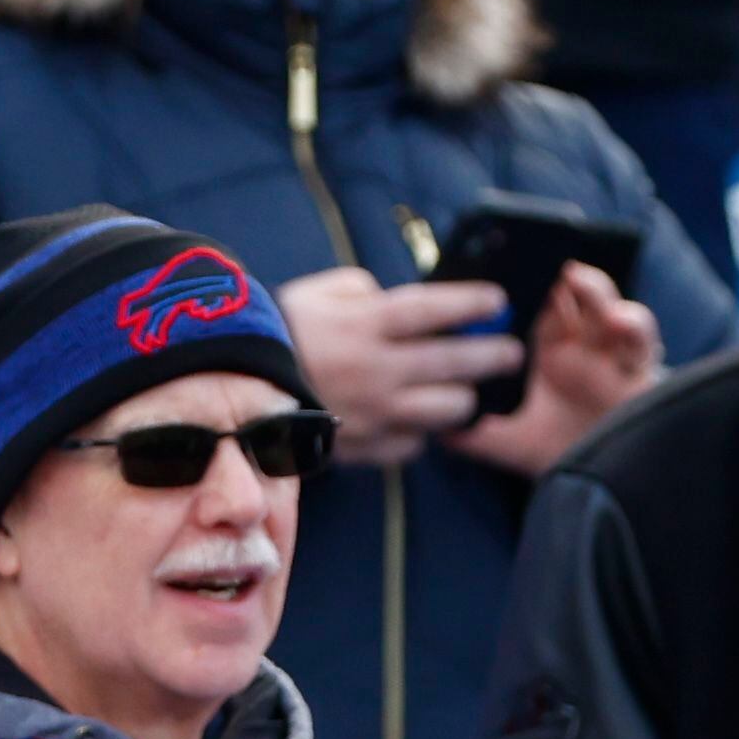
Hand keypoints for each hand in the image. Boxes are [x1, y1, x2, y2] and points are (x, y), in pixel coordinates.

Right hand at [275, 265, 518, 469]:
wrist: (228, 392)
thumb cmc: (274, 335)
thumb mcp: (313, 294)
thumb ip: (361, 290)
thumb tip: (393, 302)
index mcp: (363, 326)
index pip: (434, 311)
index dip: (472, 304)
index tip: (498, 301)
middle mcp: (376, 370)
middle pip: (454, 363)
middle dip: (493, 355)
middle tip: (510, 352)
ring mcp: (373, 413)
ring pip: (446, 411)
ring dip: (464, 398)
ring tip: (468, 391)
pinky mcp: (364, 447)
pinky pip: (413, 444)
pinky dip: (420, 432)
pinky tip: (419, 420)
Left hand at [445, 262, 664, 480]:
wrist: (594, 484)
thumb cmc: (548, 450)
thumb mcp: (501, 439)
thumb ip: (470, 429)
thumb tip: (431, 423)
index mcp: (541, 348)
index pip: (531, 304)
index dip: (522, 283)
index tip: (501, 262)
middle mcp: (576, 345)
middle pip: (570, 294)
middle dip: (555, 273)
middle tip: (537, 259)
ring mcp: (607, 355)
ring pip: (607, 306)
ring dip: (594, 289)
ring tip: (575, 278)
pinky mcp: (637, 373)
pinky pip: (642, 343)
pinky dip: (633, 325)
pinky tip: (619, 321)